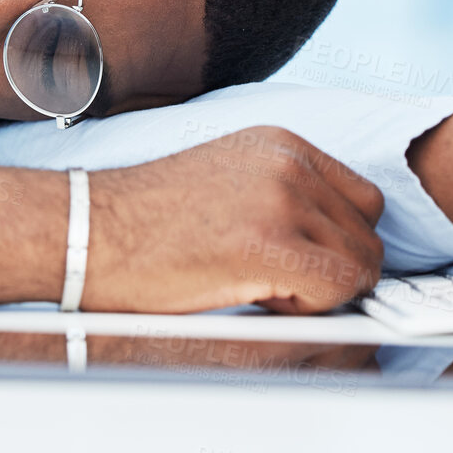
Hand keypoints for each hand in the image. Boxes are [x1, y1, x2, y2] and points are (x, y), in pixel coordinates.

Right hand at [83, 125, 385, 314]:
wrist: (85, 231)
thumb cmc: (141, 221)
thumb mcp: (227, 180)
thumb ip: (284, 194)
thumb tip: (333, 240)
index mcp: (280, 143)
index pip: (362, 200)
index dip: (338, 240)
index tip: (307, 262)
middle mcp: (289, 162)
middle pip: (367, 232)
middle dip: (334, 268)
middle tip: (276, 282)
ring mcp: (283, 199)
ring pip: (360, 264)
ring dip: (321, 290)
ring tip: (261, 286)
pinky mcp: (271, 244)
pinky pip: (337, 289)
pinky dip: (309, 308)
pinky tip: (258, 297)